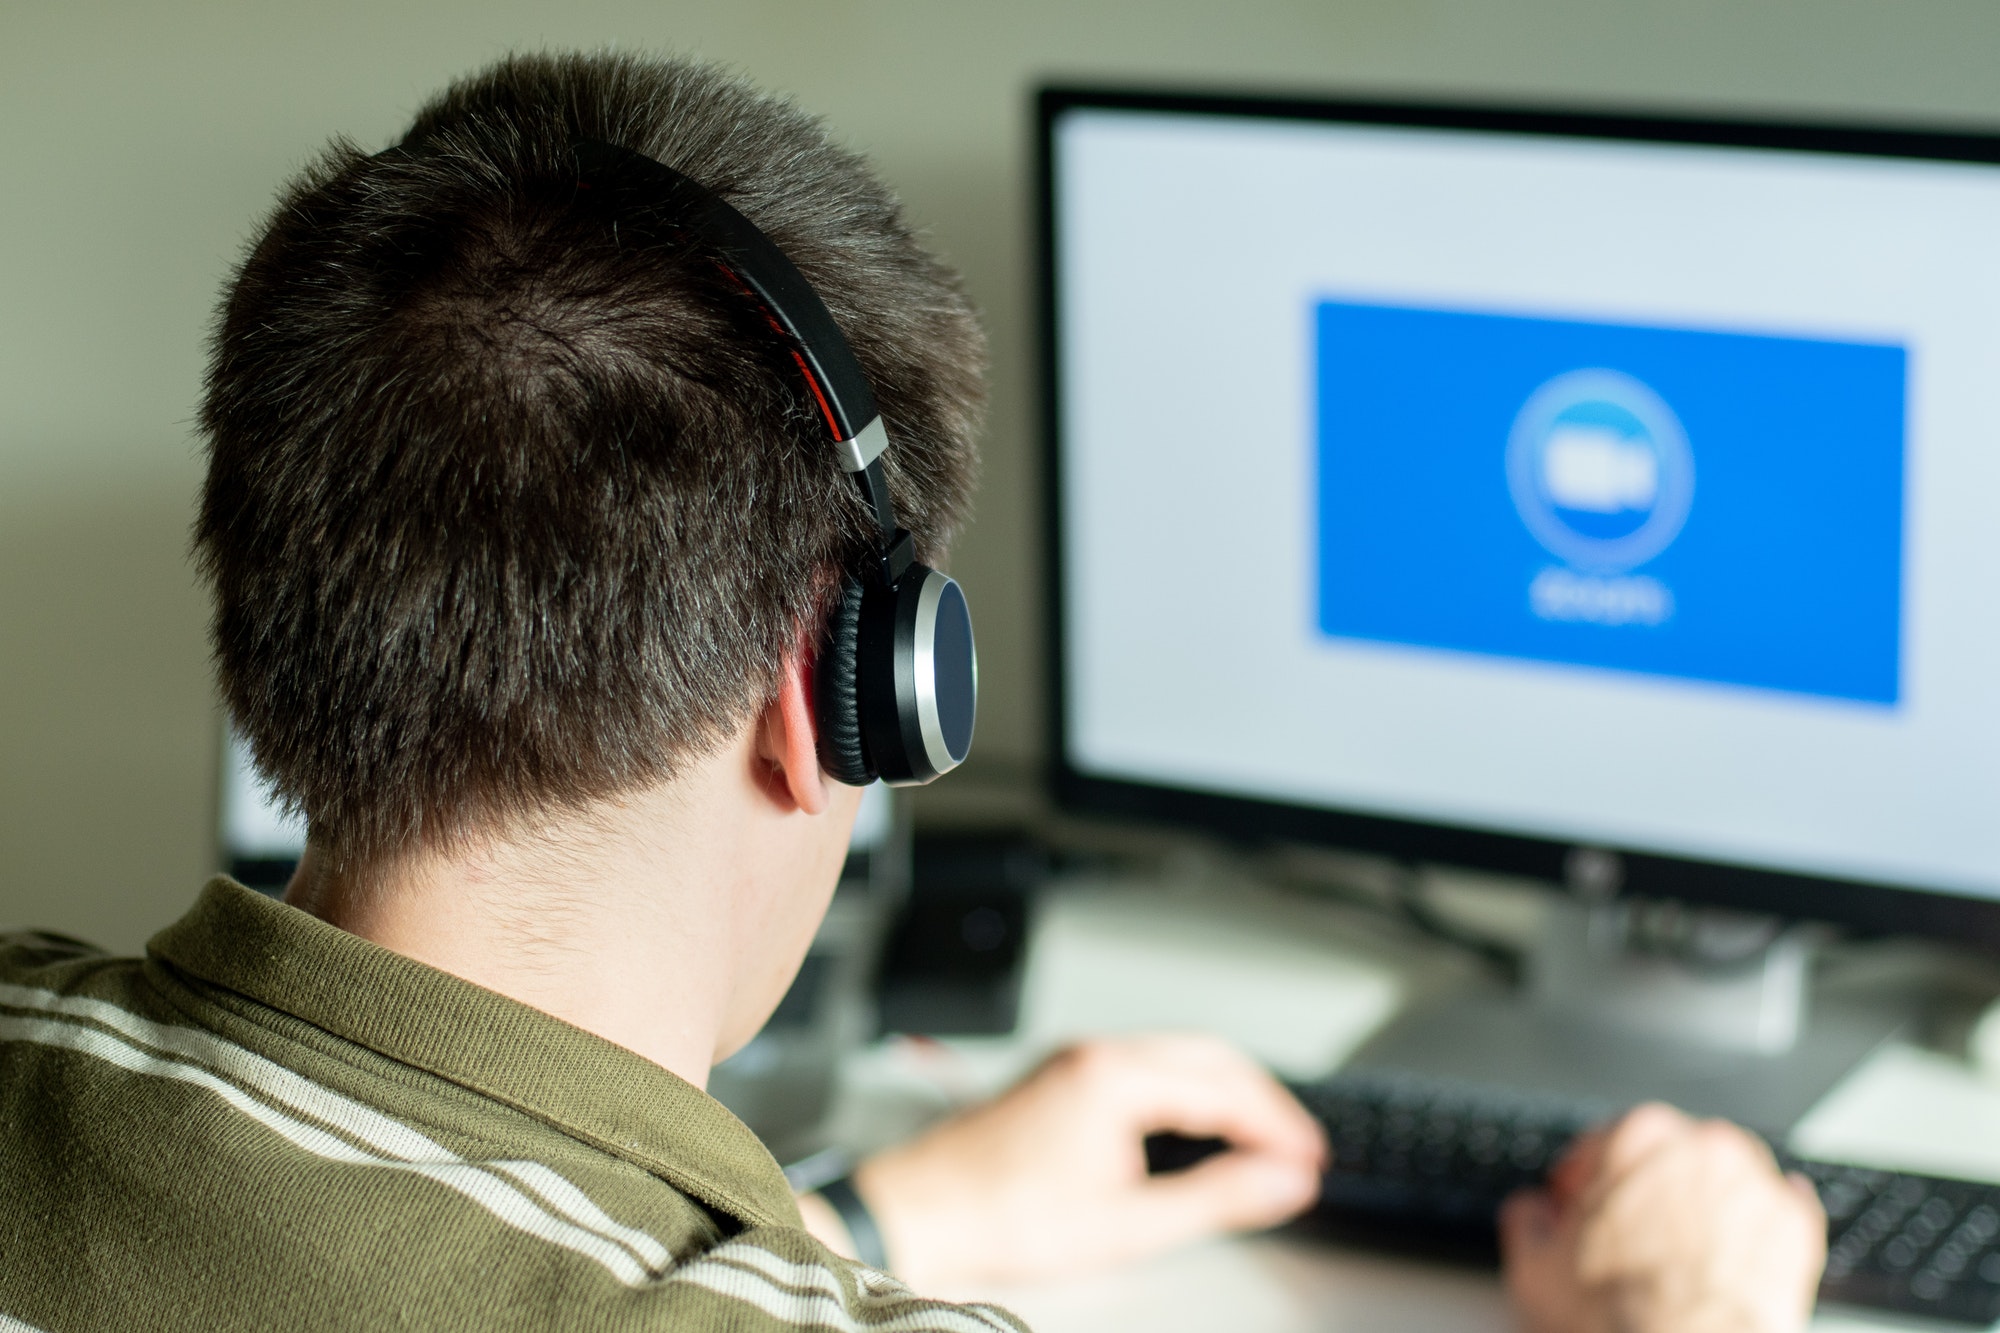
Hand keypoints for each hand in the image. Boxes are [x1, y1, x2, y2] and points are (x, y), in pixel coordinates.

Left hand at [841, 1034, 1325, 1290]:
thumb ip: (1216, 1198)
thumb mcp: (1128, 1223)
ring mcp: (1074, 1061)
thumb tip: (1282, 1181)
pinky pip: (1143, 1068)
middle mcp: (1095, 1053)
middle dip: (1261, 1102)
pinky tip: (1195, 1132)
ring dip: (1224, 1094)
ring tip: (1259, 1143)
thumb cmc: (1002, 1216)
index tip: (1311, 1160)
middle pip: (1207, 1058)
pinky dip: (1184, 1094)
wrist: (922, 1212)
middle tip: (1297, 1148)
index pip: (1225, 1089)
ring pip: (1175, 1058)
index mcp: (1115, 1075)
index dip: (1279, 1127)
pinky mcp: (1061, 1078)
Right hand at [1500, 1103, 1825, 1332]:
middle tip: (1629, 1231)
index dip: (1585, 1179)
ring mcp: (1755, 1185)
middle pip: (1668, 1154)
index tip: (1581, 1203)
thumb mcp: (1534, 1267)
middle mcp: (1701, 1147)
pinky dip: (1759, 1221)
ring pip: (1724, 1175)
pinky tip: (1736, 1245)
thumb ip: (1527, 1218)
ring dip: (1703, 1200)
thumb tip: (1532, 1213)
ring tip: (1679, 1248)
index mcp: (1636, 1136)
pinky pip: (1781, 1206)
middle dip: (1647, 1186)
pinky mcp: (1795, 1228)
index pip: (1603, 1142)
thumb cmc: (1616, 1319)